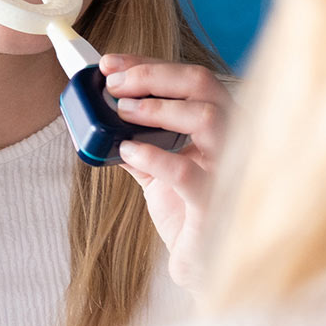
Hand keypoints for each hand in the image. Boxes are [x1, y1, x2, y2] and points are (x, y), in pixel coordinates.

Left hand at [99, 53, 234, 292]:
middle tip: (113, 84)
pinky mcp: (214, 203)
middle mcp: (231, 138)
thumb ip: (134, 141)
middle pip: (204, 84)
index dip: (149, 64)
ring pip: (208, 117)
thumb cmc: (186, 209)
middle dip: (153, 76)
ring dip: (159, 108)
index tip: (111, 63)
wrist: (203, 262)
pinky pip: (189, 173)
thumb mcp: (157, 168)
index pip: (190, 77)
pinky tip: (128, 151)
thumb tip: (94, 116)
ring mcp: (228, 168)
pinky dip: (154, 156)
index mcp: (219, 123)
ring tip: (122, 111)